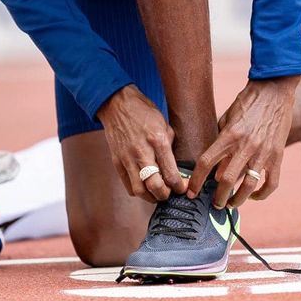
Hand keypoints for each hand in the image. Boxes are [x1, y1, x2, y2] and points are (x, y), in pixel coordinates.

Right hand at [96, 85, 187, 202]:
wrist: (117, 104)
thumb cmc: (143, 112)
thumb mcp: (163, 124)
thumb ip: (169, 146)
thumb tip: (176, 167)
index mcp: (157, 141)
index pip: (171, 174)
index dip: (180, 187)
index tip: (183, 188)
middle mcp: (142, 152)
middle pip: (155, 187)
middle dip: (166, 195)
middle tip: (170, 192)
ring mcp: (127, 158)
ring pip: (140, 190)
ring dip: (151, 196)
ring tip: (157, 192)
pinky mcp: (117, 161)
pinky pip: (128, 185)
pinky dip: (138, 190)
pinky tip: (144, 185)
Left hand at [187, 77, 298, 208]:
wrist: (274, 91)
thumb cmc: (247, 102)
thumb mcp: (228, 118)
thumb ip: (221, 143)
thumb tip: (216, 169)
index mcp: (229, 135)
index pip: (207, 162)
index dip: (197, 180)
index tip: (191, 192)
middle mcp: (245, 146)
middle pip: (226, 180)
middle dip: (218, 197)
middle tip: (214, 204)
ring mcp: (263, 153)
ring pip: (249, 186)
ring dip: (238, 200)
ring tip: (231, 205)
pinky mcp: (278, 156)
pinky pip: (271, 183)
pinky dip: (262, 195)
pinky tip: (254, 197)